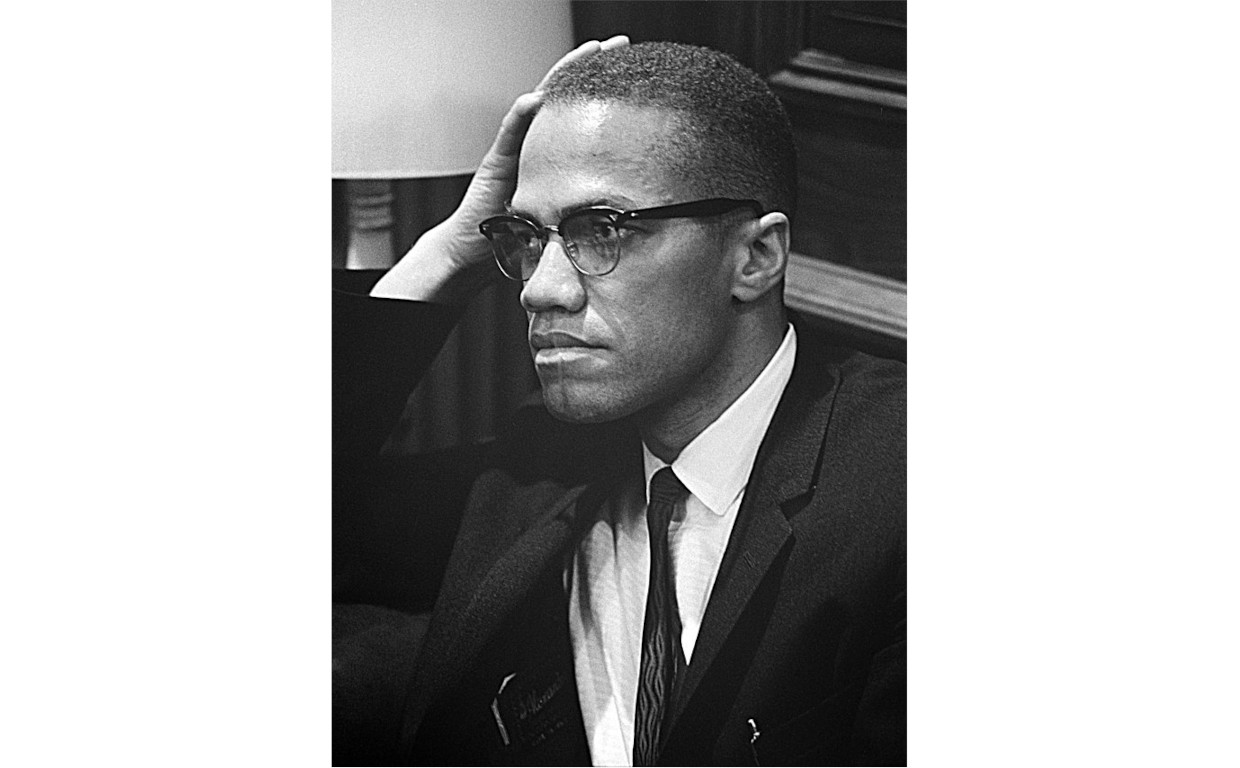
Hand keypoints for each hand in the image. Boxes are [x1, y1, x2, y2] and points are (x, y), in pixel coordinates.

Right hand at [372, 35, 630, 302]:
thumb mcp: (565, 208)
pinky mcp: (494, 162)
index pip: (578, 107)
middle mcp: (532, 140)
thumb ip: (588, 197)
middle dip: (588, 66)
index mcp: (550, 149)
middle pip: (562, 93)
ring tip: (585, 54)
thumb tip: (630, 202)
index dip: (601, 86)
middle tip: (617, 44)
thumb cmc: (521, 232)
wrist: (477, 249)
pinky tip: (535, 98)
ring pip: (537, 102)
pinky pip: (508, 133)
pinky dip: (520, 114)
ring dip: (559, 77)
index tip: (629, 65)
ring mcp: (512, 147)